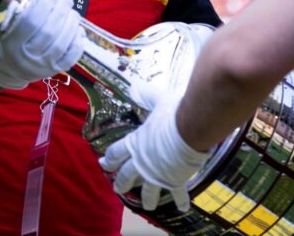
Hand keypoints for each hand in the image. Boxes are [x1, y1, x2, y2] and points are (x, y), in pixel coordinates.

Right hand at [0, 0, 84, 89]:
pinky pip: (71, 56)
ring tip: (73, 12)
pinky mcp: (56, 71)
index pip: (30, 21)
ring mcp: (43, 66)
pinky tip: (78, 29)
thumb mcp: (11, 23)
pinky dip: (78, 40)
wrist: (10, 68)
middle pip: (49, 31)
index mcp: (12, 43)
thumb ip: (26, 7)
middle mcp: (27, 57)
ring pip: (62, 43)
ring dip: (71, 23)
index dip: (43, 4)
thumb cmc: (12, 39)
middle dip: (61, 10)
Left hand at [99, 91, 209, 211]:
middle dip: (121, 182)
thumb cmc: (172, 114)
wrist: (191, 130)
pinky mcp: (174, 180)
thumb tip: (133, 86)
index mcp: (136, 143)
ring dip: (147, 198)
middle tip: (116, 188)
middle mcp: (143, 162)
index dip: (109, 158)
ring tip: (146, 205)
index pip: (116, 152)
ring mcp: (157, 173)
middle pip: (127, 175)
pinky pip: (178, 193)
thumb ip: (145, 95)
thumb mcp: (157, 101)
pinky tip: (183, 208)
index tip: (102, 164)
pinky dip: (181, 200)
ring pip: (148, 190)